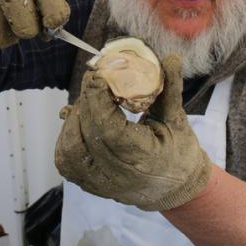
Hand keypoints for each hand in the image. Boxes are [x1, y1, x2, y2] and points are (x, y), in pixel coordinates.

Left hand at [54, 55, 211, 210]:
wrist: (175, 188)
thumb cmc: (179, 151)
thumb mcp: (178, 119)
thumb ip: (170, 88)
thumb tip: (171, 57)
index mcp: (145, 159)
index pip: (109, 130)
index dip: (97, 100)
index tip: (98, 77)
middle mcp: (120, 177)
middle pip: (87, 136)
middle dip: (85, 103)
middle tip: (93, 82)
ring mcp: (102, 185)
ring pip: (70, 152)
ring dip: (72, 122)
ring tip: (86, 103)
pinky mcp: (91, 186)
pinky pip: (67, 163)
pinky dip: (67, 138)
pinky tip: (78, 122)